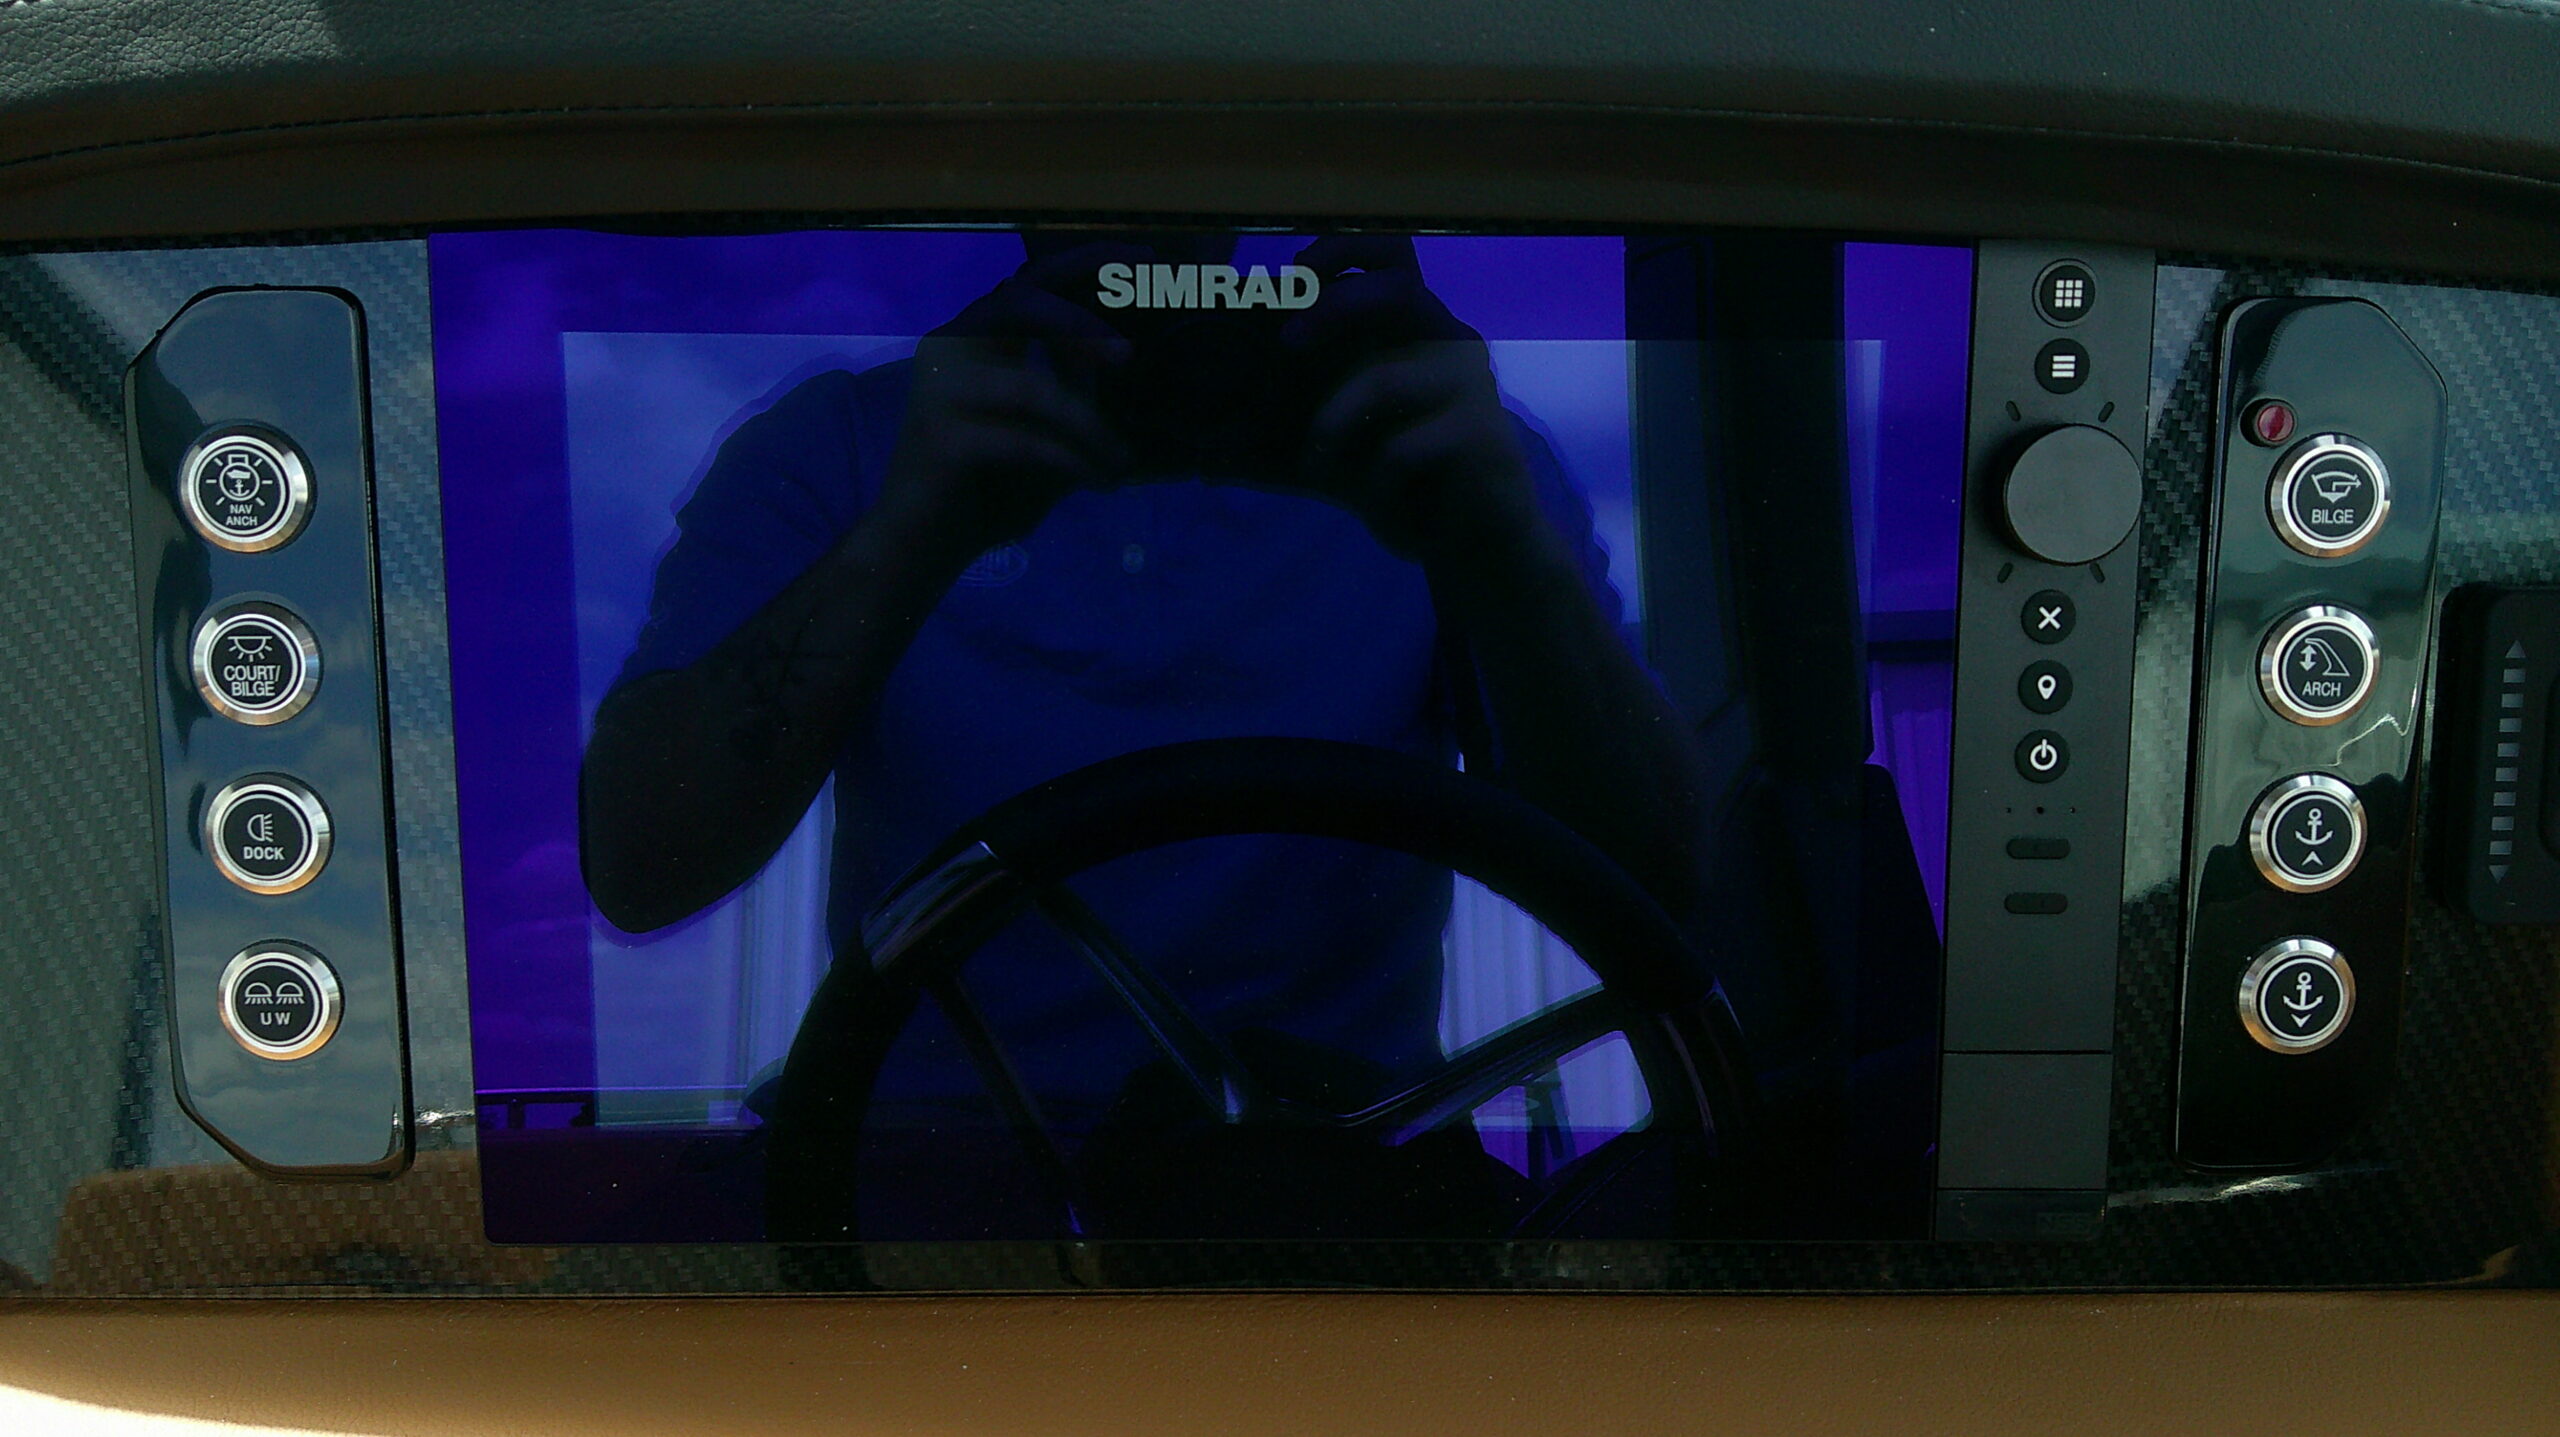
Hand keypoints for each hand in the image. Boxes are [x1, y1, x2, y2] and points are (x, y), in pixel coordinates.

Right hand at [878, 244, 1137, 565]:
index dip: (1085, 263)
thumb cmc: (986, 489)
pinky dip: (1073, 462)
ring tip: (1120, 462)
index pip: (1029, 282)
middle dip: (1080, 325)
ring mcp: (938, 389)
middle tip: (1126, 358)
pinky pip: (1027, 441)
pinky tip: (1101, 483)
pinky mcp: (940, 435)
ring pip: (1034, 389)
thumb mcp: (1047, 429)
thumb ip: (1072, 386)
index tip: (1144, 258)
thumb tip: (1117, 349)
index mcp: (974, 340)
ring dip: (1089, 428)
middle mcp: (949, 349)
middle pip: (1018, 303)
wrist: (922, 549)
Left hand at [1283, 236, 1544, 569]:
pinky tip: (1385, 512)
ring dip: (1332, 425)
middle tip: (1288, 342)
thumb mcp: (1325, 459)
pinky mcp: (1480, 433)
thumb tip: (1199, 462)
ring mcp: (1468, 384)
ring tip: (1321, 463)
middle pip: (1398, 288)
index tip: (1291, 275)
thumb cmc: (1398, 482)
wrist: (1468, 541)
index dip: (1341, 249)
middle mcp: (1444, 341)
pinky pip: (1401, 449)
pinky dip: (1375, 487)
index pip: (1389, 256)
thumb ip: (1268, 451)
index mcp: (1409, 330)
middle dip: (1334, 307)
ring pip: (1383, 380)